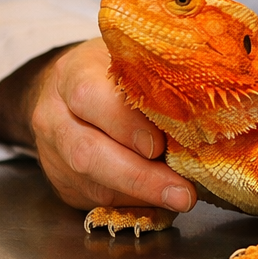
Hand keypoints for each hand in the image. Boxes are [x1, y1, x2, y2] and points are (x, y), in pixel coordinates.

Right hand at [0, 38, 196, 213]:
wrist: (65, 91)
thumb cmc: (111, 69)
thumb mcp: (129, 57)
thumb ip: (154, 75)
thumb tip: (204, 107)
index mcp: (71, 73)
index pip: (89, 97)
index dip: (124, 123)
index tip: (159, 144)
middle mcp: (54, 116)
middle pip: (86, 152)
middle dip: (138, 177)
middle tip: (182, 192)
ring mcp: (53, 154)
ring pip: (92, 184)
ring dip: (142, 196)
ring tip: (182, 197)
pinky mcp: (64, 183)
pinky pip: (97, 200)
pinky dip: (134, 202)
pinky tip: (161, 198)